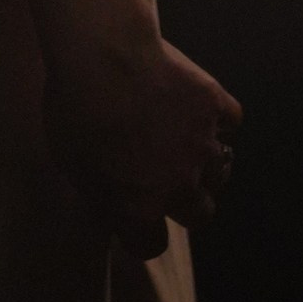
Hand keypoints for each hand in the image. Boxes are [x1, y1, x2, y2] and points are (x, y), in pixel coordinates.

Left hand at [44, 26, 240, 260]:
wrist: (105, 55)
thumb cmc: (76, 109)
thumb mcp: (71, 164)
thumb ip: (99, 193)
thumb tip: (109, 205)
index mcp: (139, 208)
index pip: (151, 245)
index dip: (140, 231)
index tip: (132, 214)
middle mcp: (180, 186)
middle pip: (201, 214)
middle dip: (186, 201)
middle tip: (168, 176)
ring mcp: (203, 146)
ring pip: (221, 171)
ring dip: (205, 162)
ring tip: (186, 141)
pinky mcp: (215, 106)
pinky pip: (231, 121)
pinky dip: (219, 116)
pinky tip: (200, 105)